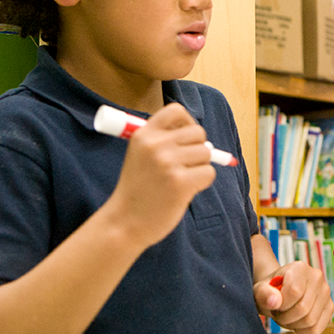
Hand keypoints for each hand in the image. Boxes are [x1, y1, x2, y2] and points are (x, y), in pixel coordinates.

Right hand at [103, 103, 216, 248]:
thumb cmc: (137, 189)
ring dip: (200, 167)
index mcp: (144, 134)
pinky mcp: (180, 182)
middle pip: (198, 132)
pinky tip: (184, 191)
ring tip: (181, 180)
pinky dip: (202, 183)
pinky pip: (209, 173)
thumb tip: (203, 140)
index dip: (188, 122)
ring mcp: (168, 163)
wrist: (124, 222)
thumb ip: (164, 142)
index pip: (176, 110)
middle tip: (184, 165)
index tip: (186, 138)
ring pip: (206, 153)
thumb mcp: (140, 156)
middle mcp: (155, 145)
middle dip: (197, 148)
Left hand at [254, 261, 333, 333]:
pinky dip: (303, 331)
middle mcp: (317, 277)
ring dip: (293, 324)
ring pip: (310, 320)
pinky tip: (296, 321)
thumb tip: (275, 301)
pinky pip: (317, 329)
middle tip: (279, 312)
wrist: (279, 292)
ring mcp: (326, 292)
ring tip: (287, 315)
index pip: (294, 292)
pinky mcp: (329, 306)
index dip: (281, 304)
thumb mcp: (260, 290)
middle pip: (303, 309)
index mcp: (300, 268)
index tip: (275, 303)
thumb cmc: (269, 291)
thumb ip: (264, 293)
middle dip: (285, 317)